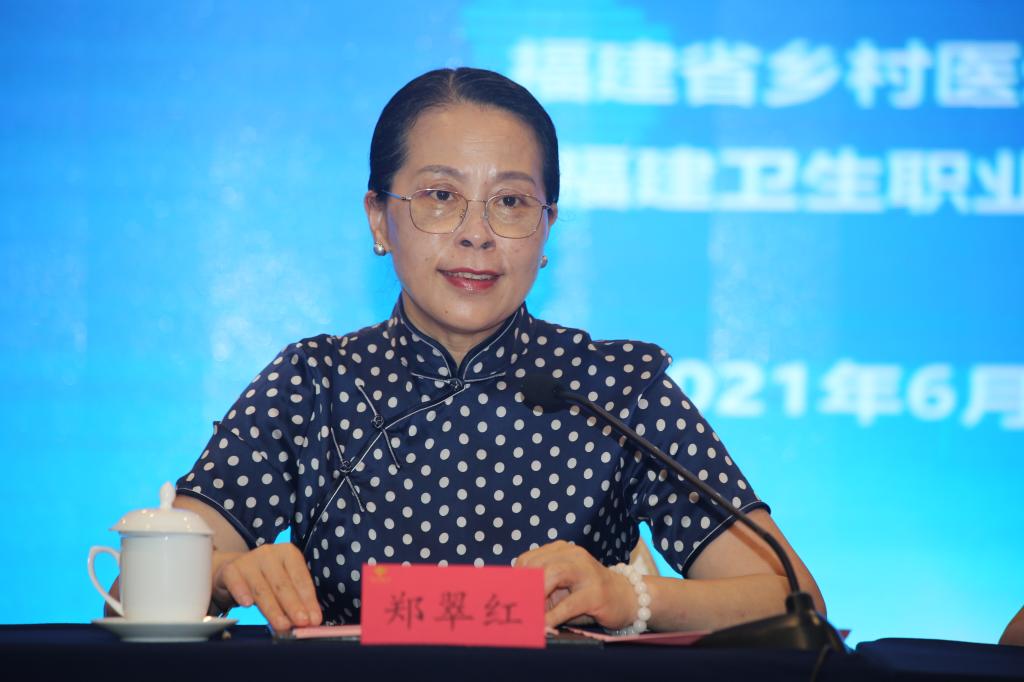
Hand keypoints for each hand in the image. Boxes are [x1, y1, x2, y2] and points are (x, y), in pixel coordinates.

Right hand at [213, 543, 321, 632]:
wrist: (235, 570)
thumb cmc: (267, 578)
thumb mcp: (284, 584)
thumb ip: (297, 600)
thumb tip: (311, 620)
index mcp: (288, 554)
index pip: (301, 579)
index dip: (308, 600)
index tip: (314, 619)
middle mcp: (270, 554)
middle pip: (283, 584)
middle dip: (294, 606)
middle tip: (301, 623)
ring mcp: (249, 560)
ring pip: (262, 588)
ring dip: (273, 608)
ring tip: (282, 624)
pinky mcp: (231, 569)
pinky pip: (236, 582)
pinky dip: (242, 592)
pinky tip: (247, 604)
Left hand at [514, 540, 637, 629]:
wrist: (626, 597)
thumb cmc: (587, 592)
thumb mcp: (562, 585)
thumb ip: (539, 588)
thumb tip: (512, 602)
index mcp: (561, 550)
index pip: (528, 559)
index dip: (514, 579)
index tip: (505, 597)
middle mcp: (573, 555)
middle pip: (538, 564)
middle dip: (523, 587)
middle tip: (515, 608)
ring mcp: (586, 572)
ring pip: (553, 574)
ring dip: (536, 595)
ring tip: (528, 613)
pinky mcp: (596, 593)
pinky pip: (569, 604)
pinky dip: (553, 616)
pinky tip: (544, 626)